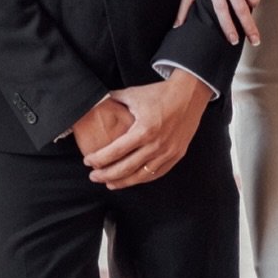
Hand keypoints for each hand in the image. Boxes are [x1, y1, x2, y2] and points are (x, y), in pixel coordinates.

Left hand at [83, 72, 207, 188]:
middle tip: (93, 176)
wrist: (189, 94)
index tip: (88, 161)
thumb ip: (112, 100)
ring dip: (122, 182)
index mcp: (143, 129)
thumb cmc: (160, 93)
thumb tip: (94, 103)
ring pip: (141, 175)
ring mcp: (168, 152)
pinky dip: (141, 179)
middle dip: (106, 175)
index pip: (115, 151)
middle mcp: (156, 144)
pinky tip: (131, 179)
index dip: (99, 159)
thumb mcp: (133, 94)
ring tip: (109, 184)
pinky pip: (156, 173)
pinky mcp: (177, 155)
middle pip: (125, 168)